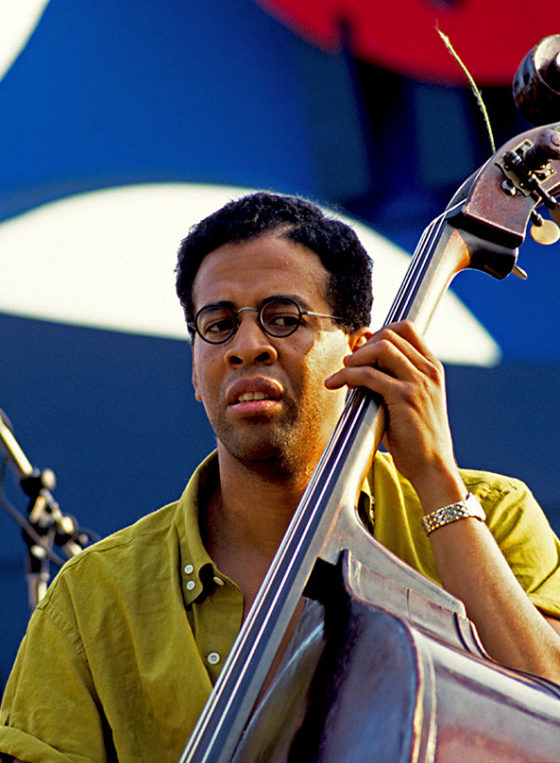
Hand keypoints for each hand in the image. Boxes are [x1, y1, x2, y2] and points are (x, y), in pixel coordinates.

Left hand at [325, 320, 464, 505]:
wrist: (433, 467)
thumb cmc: (417, 438)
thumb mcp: (410, 402)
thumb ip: (392, 380)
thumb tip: (360, 364)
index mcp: (432, 368)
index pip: (406, 328)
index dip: (379, 332)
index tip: (361, 348)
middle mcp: (429, 370)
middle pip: (391, 333)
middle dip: (363, 344)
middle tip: (349, 361)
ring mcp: (419, 382)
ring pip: (381, 348)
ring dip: (356, 356)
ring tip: (342, 371)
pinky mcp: (405, 398)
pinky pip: (370, 375)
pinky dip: (347, 375)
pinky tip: (336, 383)